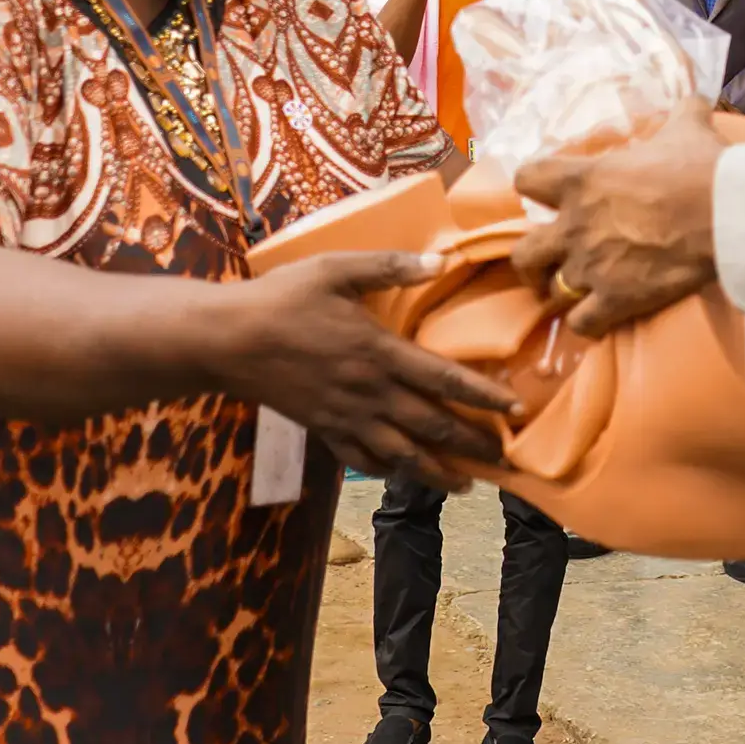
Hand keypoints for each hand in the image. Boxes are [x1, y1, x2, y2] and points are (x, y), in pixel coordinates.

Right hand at [209, 252, 521, 493]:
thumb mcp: (337, 268)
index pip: (446, 380)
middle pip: (433, 426)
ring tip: (467, 484)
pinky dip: (388, 471)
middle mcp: (370, 391)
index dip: (485, 398)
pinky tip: (404, 474)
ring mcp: (346, 416)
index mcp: (380, 352)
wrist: (227, 341)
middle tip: (507, 463)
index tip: (517, 412)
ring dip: (438, 472)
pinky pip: (362, 458)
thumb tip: (443, 259)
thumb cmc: (282, 297)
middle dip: (473, 447)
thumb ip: (390, 266)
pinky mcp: (322, 429)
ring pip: (403, 454)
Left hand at [511, 97, 724, 335]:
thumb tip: (697, 101)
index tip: (549, 195)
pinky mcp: (615, 299)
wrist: (727, 213)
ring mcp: (591, 267)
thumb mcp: (688, 125)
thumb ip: (681, 113)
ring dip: (562, 293)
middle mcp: (575, 226)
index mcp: (582, 180)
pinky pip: (582, 323)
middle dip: (533, 261)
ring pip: (550, 293)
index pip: (527, 179)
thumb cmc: (703, 167)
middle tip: (550, 262)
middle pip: (524, 254)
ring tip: (575, 294)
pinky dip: (588, 323)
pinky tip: (600, 318)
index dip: (534, 187)